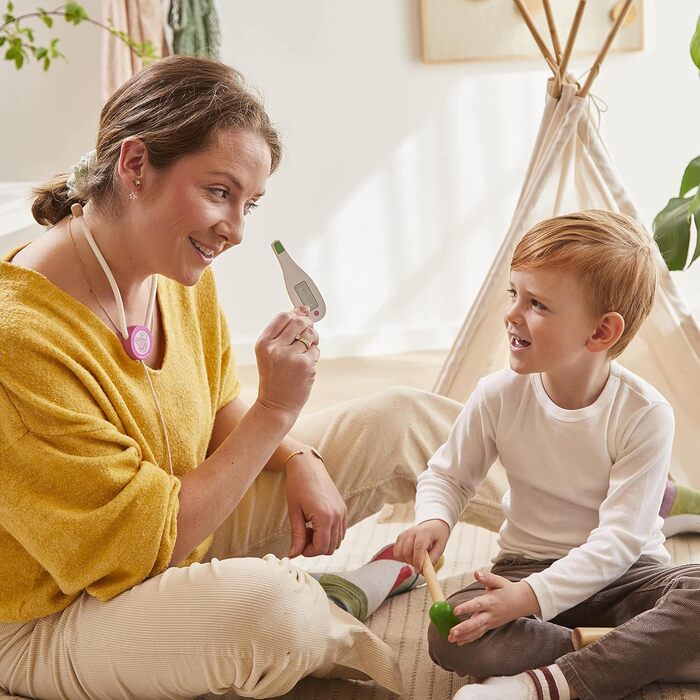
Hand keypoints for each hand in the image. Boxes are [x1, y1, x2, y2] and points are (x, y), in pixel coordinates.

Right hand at [255, 307, 319, 421]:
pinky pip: (316, 351)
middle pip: (299, 322)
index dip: (295, 311)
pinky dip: (314, 356)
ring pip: (310, 335)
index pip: (282, 317)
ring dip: (312, 341)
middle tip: (309, 329)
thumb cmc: (274, 378)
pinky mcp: (305, 365)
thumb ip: (281, 335)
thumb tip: (301, 312)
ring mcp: (291, 356)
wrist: (275, 405)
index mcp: (263, 343)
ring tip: (305, 352)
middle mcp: (276, 348)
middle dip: (308, 323)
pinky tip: (305, 366)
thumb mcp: (268, 355)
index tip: (303, 310)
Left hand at [285, 451, 347, 556]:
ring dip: (323, 541)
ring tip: (309, 529)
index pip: (321, 548)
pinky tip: (317, 525)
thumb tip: (293, 555)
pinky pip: (341, 531)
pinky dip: (330, 534)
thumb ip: (296, 536)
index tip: (298, 545)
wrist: (308, 466)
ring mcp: (342, 512)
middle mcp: (337, 516)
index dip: (308, 552)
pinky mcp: (343, 509)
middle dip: (315, 548)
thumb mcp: (294, 512)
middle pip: (331, 548)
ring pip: (338, 541)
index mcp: (324, 517)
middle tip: (302, 536)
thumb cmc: (297, 486)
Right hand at [394, 519, 449, 570]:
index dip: (417, 561)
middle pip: (407, 551)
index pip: (418, 547)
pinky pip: (396, 552)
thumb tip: (424, 570)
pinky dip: (402, 557)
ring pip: (399, 553)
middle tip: (420, 565)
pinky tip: (410, 556)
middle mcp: (412, 532)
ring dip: (406, 560)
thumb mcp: (441, 547)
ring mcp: (404, 534)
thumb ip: (433, 559)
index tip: (419, 571)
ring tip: (415, 559)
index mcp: (424, 533)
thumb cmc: (437, 537)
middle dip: (412, 562)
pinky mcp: (400, 537)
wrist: (433, 526)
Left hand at [447, 572, 540, 644]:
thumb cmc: (507, 589)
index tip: (455, 611)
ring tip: (451, 639)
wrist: (522, 602)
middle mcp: (490, 614)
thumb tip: (476, 573)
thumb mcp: (499, 581)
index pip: (477, 605)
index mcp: (490, 601)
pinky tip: (459, 642)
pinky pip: (479, 634)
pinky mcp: (490, 626)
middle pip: (476, 623)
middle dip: (464, 628)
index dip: (466, 608)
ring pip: (477, 631)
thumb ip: (487, 577)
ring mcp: (490, 622)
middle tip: (452, 632)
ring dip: (464, 636)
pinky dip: (469, 639)